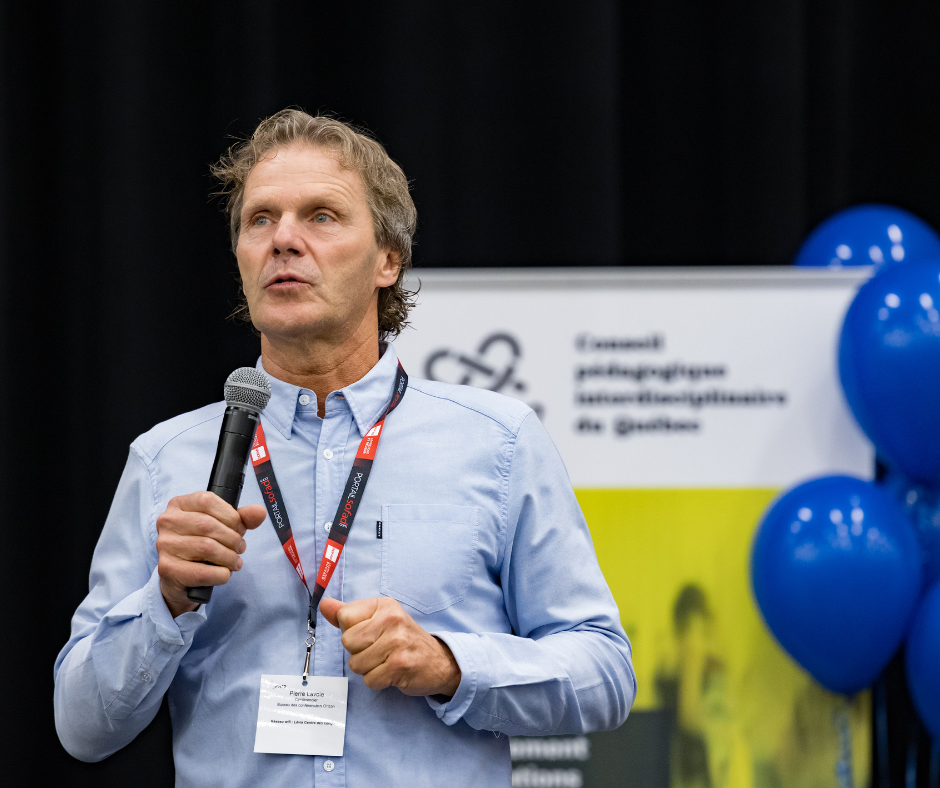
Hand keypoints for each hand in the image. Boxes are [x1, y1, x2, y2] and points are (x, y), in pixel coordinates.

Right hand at [156, 491, 265, 616]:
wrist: (181, 578)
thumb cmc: (202, 544)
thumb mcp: (222, 526)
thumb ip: (242, 518)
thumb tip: (259, 512)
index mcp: (179, 504)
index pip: (208, 501)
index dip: (231, 516)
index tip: (240, 528)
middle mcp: (167, 521)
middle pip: (208, 525)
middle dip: (232, 538)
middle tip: (240, 548)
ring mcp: (164, 545)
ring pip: (207, 548)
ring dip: (229, 557)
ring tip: (235, 562)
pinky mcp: (167, 568)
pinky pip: (202, 572)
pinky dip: (221, 574)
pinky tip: (224, 574)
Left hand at [320, 597, 460, 697]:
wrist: (439, 662)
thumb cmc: (403, 640)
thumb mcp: (379, 620)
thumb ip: (349, 614)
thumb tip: (324, 604)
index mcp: (384, 605)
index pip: (344, 617)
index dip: (352, 631)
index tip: (371, 633)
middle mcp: (391, 619)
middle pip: (347, 641)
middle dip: (359, 651)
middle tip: (380, 650)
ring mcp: (396, 643)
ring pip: (355, 663)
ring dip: (368, 668)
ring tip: (385, 661)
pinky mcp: (399, 666)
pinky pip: (368, 680)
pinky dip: (377, 681)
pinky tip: (391, 672)